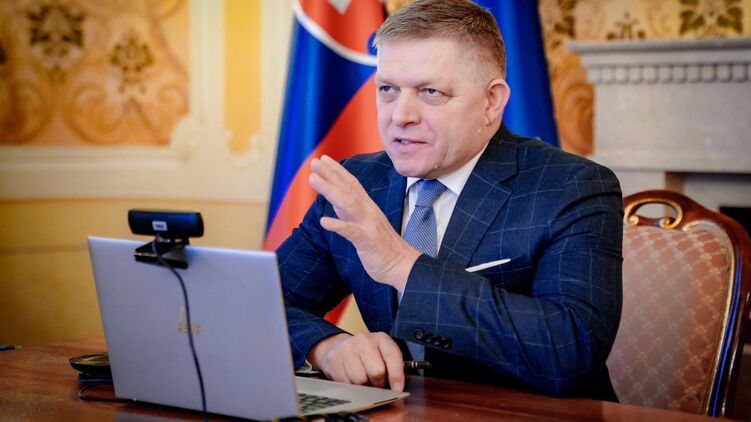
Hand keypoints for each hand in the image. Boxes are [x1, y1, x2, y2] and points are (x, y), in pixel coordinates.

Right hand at [308, 332, 404, 390]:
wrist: (339, 347)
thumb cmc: (366, 355)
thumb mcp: (382, 354)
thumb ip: (392, 367)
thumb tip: (397, 389)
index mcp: (381, 338)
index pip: (393, 356)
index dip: (397, 376)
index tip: (397, 390)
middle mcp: (364, 340)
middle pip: (377, 372)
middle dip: (379, 384)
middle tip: (377, 384)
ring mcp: (348, 348)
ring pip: (360, 381)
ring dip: (364, 387)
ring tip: (364, 381)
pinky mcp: (334, 359)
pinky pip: (346, 383)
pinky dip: (351, 387)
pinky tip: (351, 380)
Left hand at [309, 155, 420, 290]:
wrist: (403, 265)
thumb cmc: (383, 247)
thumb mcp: (365, 225)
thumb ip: (351, 212)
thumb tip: (335, 201)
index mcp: (367, 208)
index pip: (351, 184)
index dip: (337, 171)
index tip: (323, 159)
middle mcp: (368, 212)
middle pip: (347, 189)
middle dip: (330, 174)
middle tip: (315, 161)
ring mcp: (368, 225)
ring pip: (347, 203)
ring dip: (329, 190)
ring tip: (313, 179)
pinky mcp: (368, 241)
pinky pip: (351, 231)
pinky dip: (338, 225)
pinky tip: (324, 221)